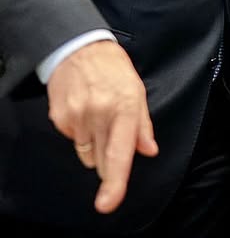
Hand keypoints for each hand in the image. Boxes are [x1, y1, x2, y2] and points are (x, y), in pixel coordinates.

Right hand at [47, 40, 158, 213]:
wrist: (80, 48)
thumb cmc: (113, 68)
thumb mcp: (137, 90)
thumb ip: (143, 125)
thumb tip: (148, 150)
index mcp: (124, 107)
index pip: (119, 153)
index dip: (115, 183)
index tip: (109, 202)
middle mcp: (100, 114)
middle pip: (102, 161)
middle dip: (109, 157)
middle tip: (112, 132)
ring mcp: (77, 117)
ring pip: (87, 154)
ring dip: (94, 145)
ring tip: (98, 115)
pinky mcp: (60, 118)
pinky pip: (73, 141)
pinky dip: (80, 133)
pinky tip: (84, 111)